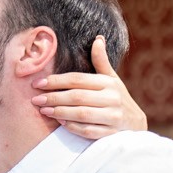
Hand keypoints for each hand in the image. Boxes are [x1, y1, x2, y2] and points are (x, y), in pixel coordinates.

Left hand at [32, 36, 147, 138]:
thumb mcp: (112, 79)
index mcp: (108, 83)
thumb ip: (101, 61)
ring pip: (81, 114)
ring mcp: (113, 117)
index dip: (56, 81)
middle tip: (35, 99)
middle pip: (77, 96)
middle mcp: (112, 98)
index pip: (78, 79)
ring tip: (44, 110)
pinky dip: (73, 127)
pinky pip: (89, 131)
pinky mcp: (111, 133)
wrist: (137, 125)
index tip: (38, 83)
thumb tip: (98, 38)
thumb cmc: (118, 98)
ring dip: (60, 112)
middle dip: (54, 97)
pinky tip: (60, 124)